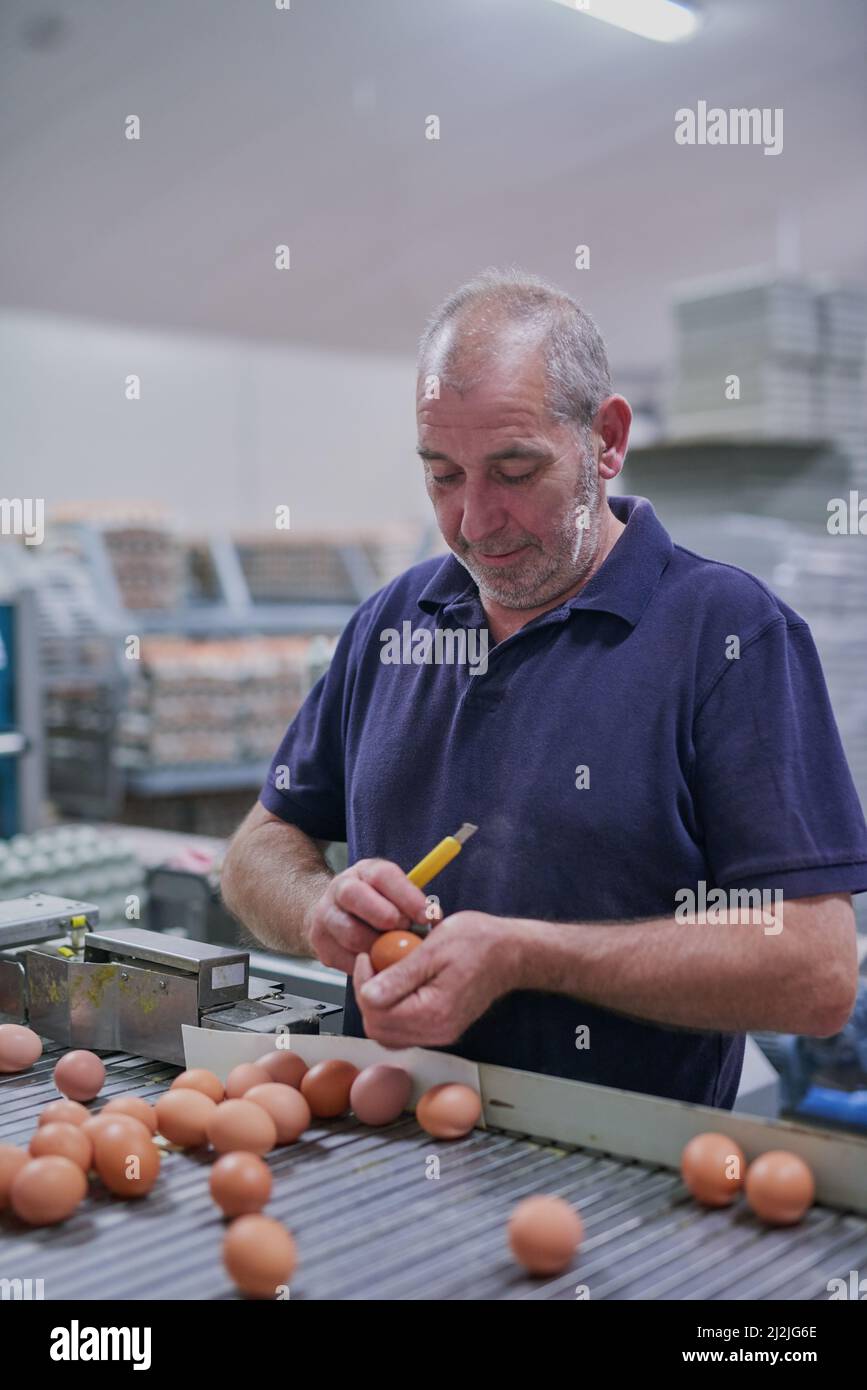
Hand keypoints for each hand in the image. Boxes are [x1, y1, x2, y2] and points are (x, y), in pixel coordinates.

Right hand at [305, 858, 428, 973]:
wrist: (334, 914)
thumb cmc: (375, 904)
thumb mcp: (393, 892)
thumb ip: (412, 902)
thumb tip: (435, 921)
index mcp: (364, 872)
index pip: (383, 875)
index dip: (407, 896)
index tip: (427, 916)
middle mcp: (340, 888)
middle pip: (356, 897)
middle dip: (386, 917)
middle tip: (406, 932)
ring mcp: (326, 915)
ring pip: (350, 933)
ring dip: (378, 947)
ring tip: (394, 951)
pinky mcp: (320, 943)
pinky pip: (345, 959)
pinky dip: (367, 965)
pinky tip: (379, 962)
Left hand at [353, 911, 520, 1048]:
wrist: (511, 952)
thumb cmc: (479, 942)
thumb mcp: (435, 947)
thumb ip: (400, 975)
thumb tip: (368, 994)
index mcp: (434, 1012)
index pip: (375, 1011)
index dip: (363, 982)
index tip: (368, 956)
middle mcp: (437, 1031)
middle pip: (377, 1028)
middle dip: (367, 995)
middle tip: (374, 965)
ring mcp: (440, 1034)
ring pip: (388, 1033)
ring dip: (378, 1006)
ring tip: (385, 975)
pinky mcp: (441, 1030)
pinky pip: (403, 1031)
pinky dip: (393, 1011)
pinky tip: (398, 987)